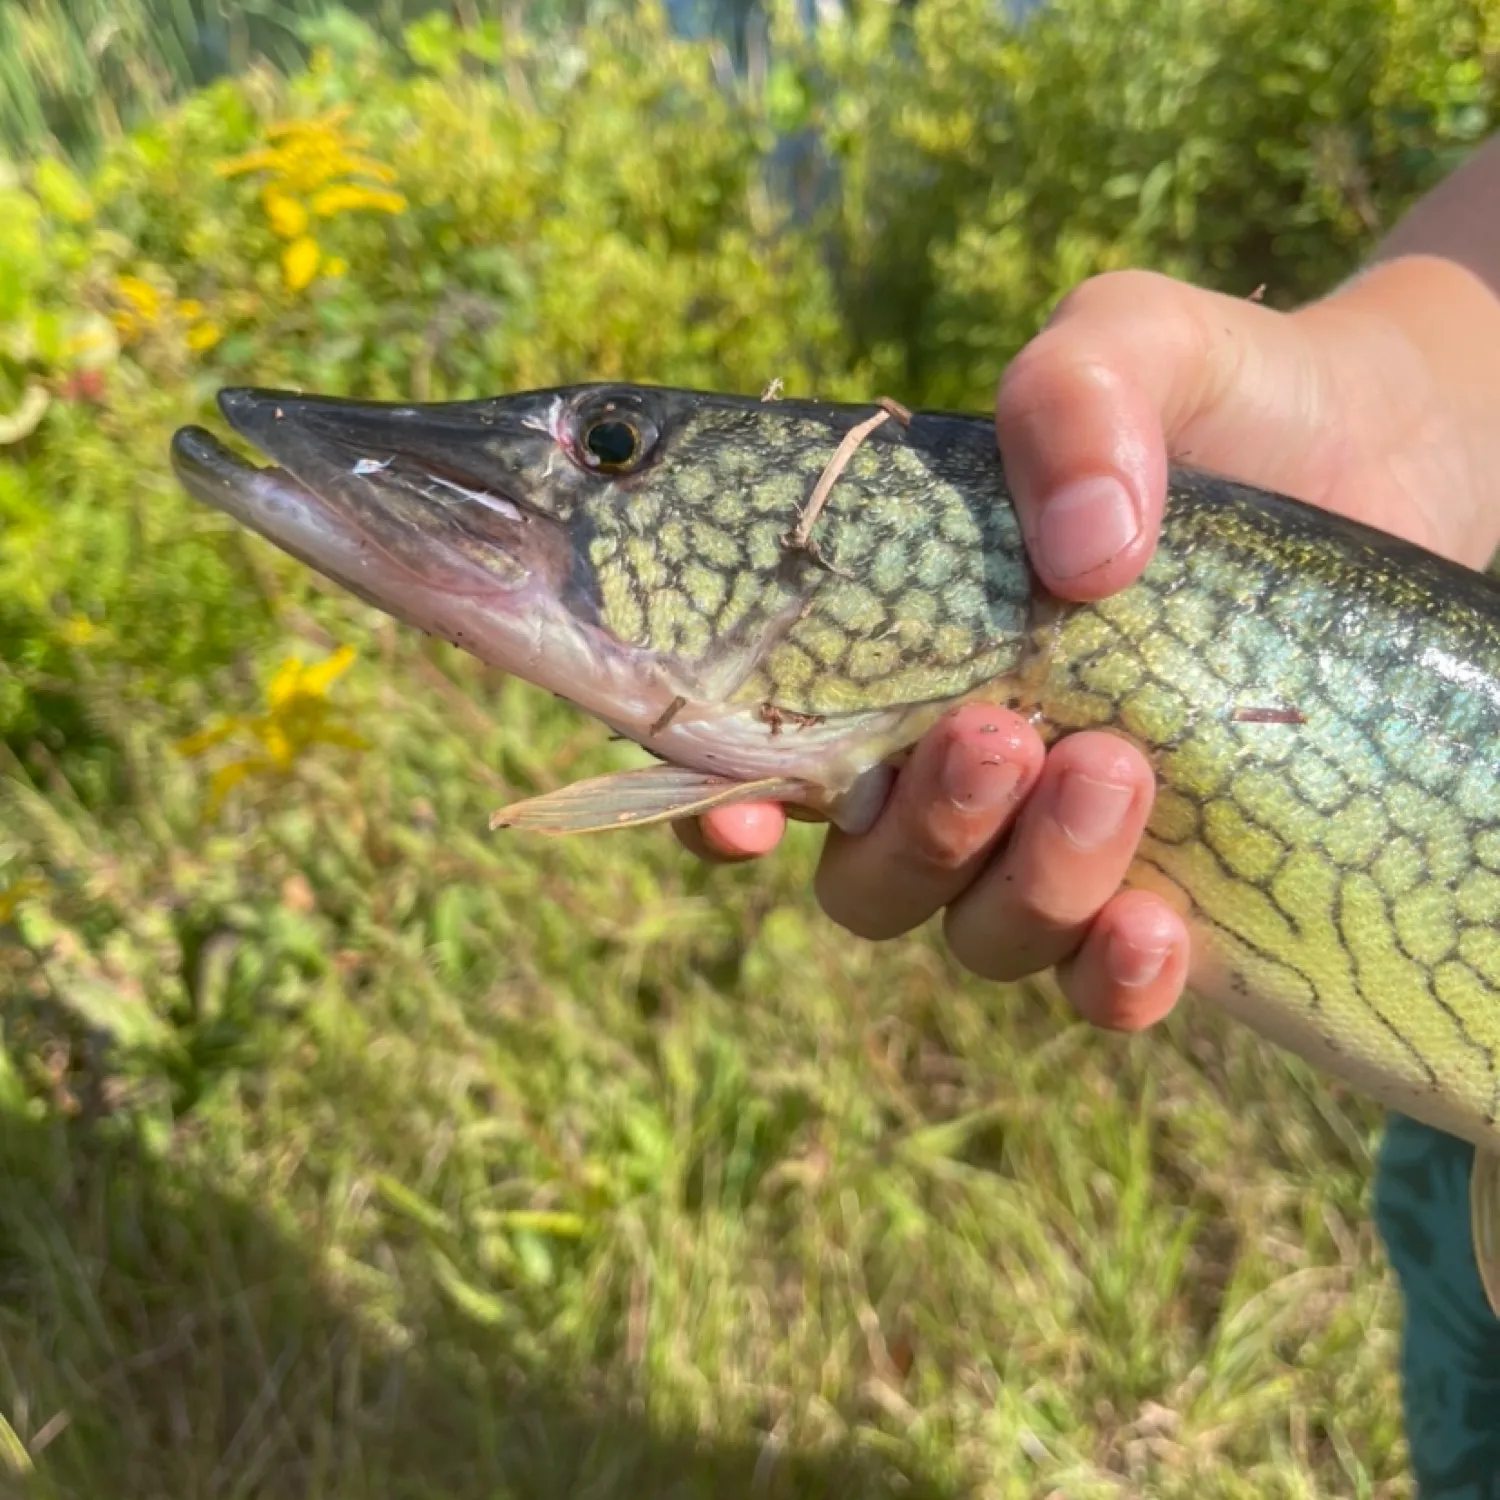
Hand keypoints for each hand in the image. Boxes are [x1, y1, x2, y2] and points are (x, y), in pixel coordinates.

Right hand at [677, 257, 1499, 1029]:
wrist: (1380, 452)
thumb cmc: (1218, 399)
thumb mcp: (1132, 347)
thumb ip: (1071, 398)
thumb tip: (1080, 556)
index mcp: (898, 658)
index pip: (765, 757)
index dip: (723, 807)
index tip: (747, 815)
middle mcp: (955, 769)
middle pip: (872, 878)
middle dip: (919, 834)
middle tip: (1000, 736)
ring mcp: (1055, 841)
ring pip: (982, 933)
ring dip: (1027, 883)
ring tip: (1113, 771)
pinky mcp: (1169, 887)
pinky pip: (1101, 987)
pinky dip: (1112, 980)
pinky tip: (1156, 931)